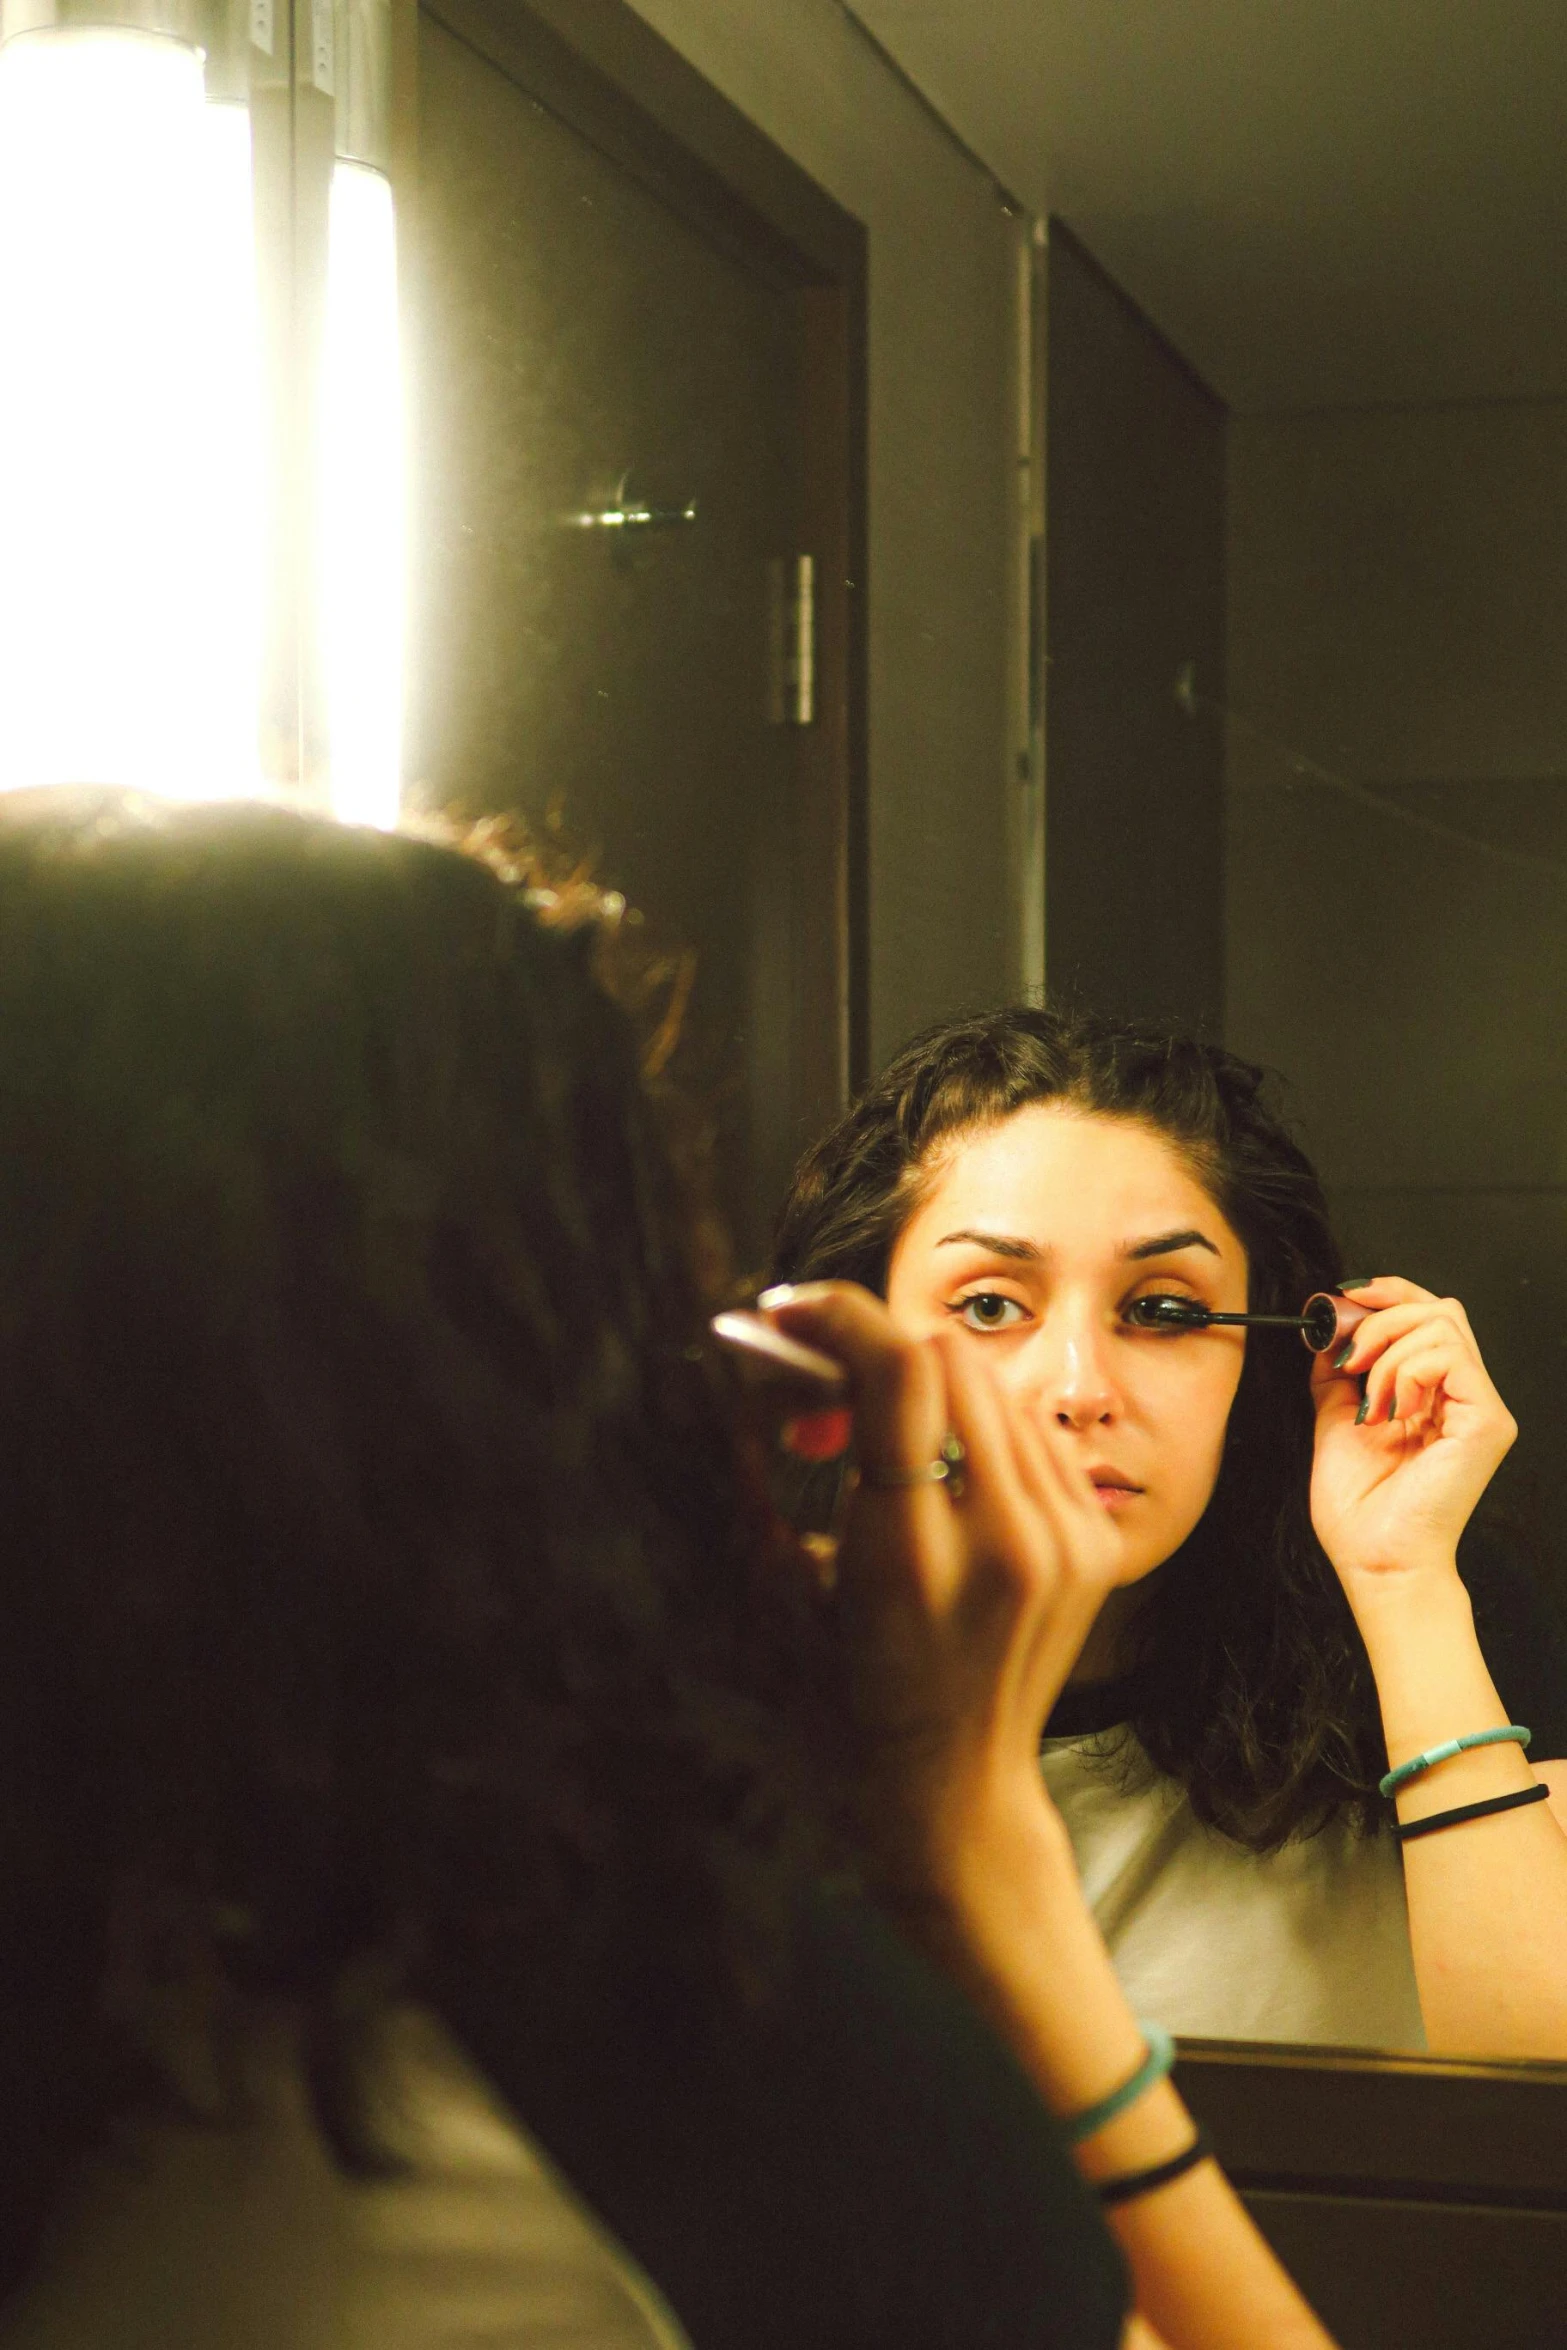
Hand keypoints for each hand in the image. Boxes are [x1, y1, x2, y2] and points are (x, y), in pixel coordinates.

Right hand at [760, 1281, 1126, 1912]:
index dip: (838, 1319)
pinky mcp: (1096, 1538)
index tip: (788, 1311)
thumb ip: (782, 1465)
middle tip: (812, 1409)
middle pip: (942, 1359)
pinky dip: (971, 1428)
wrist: (953, 1787)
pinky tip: (939, 1481)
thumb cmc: (846, 1695)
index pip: (897, 1377)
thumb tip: (780, 1351)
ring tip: (873, 1452)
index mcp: (911, 1560)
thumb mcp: (786, 1588)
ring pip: (988, 1381)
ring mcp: (1065, 1539)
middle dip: (867, 1355)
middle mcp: (1004, 1542)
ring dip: (918, 1389)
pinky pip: (1028, 1427)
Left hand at [1309, 1276, 1515, 1592]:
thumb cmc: (1360, 1509)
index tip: (1347, 1296)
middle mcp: (1464, 1396)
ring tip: (1372, 1401)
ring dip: (1389, 1352)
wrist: (1375, 1560)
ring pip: (1444, 1324)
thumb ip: (1338, 1372)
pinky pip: (1450, 1356)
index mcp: (1434, 1394)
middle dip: (1382, 1318)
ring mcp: (1480, 1407)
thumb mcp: (1335, 1419)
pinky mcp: (1487, 1421)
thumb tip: (1327, 1329)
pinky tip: (1393, 1411)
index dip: (1390, 1294)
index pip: (1429, 1315)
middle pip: (1440, 1308)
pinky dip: (1407, 1370)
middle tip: (1350, 1360)